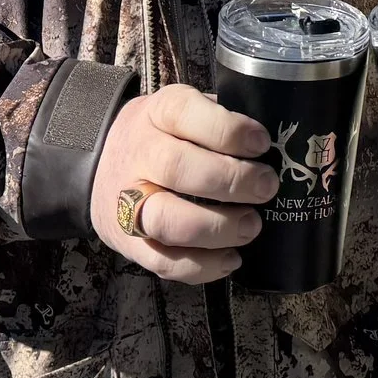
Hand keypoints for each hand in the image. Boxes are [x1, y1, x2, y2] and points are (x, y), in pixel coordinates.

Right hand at [89, 84, 276, 282]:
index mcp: (156, 114)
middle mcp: (138, 154)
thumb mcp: (184, 111)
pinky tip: (231, 259)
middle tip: (266, 187)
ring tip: (251, 226)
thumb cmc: (163, 136)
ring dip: (217, 228)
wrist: (102, 165)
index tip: (261, 142)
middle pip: (178, 168)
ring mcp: (127, 201)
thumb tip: (275, 145)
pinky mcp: (128, 241)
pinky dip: (201, 266)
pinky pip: (163, 261)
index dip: (227, 130)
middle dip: (231, 181)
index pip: (184, 114)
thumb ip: (219, 120)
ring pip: (167, 220)